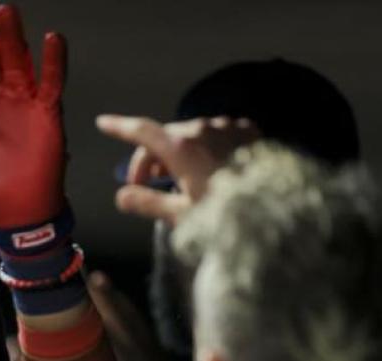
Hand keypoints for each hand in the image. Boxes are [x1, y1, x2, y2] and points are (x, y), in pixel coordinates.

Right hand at [96, 115, 259, 224]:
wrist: (278, 211)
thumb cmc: (226, 216)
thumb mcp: (181, 214)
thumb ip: (147, 202)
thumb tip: (121, 196)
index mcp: (180, 148)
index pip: (141, 131)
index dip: (119, 127)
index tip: (103, 123)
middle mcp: (201, 129)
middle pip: (164, 138)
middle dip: (151, 159)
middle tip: (145, 184)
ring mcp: (225, 127)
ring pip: (191, 135)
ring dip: (180, 152)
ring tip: (183, 179)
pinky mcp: (246, 131)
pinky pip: (218, 133)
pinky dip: (208, 146)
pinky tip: (213, 166)